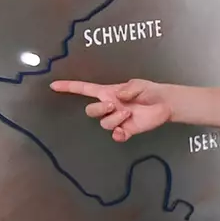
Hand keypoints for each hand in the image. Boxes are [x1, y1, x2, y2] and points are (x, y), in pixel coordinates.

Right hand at [50, 79, 173, 142]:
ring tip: (128, 113)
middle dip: (99, 108)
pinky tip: (123, 130)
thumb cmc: (150, 91)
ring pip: (104, 123)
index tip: (54, 86)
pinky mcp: (127, 130)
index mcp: (108, 93)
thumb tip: (118, 96)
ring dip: (113, 118)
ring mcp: (117, 119)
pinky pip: (116, 135)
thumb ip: (127, 89)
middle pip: (91, 111)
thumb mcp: (138, 84)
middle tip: (114, 105)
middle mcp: (110, 106)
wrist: (165, 104)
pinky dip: (118, 134)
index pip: (84, 89)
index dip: (69, 87)